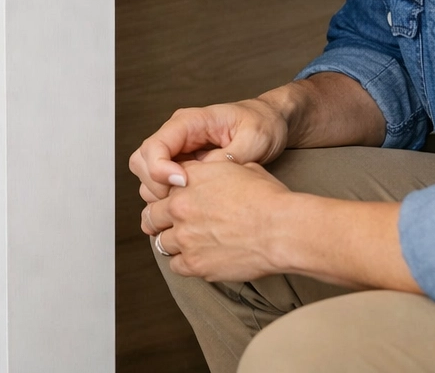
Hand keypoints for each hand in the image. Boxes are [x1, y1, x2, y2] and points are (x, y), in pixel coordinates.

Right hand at [128, 99, 289, 201]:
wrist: (270, 122)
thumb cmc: (262, 124)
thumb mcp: (254, 138)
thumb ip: (229, 157)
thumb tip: (208, 177)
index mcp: (189, 122)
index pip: (155, 145)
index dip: (160, 168)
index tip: (182, 183)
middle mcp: (176, 135)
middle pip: (141, 160)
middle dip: (155, 184)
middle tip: (182, 197)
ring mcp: (177, 151)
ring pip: (146, 175)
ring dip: (160, 194)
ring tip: (189, 203)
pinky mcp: (182, 166)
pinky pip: (162, 184)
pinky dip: (169, 198)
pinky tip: (192, 205)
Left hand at [142, 158, 293, 282]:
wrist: (282, 229)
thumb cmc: (269, 198)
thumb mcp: (240, 168)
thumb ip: (215, 169)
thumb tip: (213, 168)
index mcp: (189, 180)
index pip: (162, 186)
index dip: (168, 195)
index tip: (173, 202)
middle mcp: (180, 207)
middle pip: (153, 215)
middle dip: (159, 219)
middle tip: (167, 225)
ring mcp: (185, 237)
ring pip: (161, 242)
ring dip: (172, 242)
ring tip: (187, 244)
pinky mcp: (194, 263)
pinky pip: (175, 266)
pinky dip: (183, 263)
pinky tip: (196, 259)